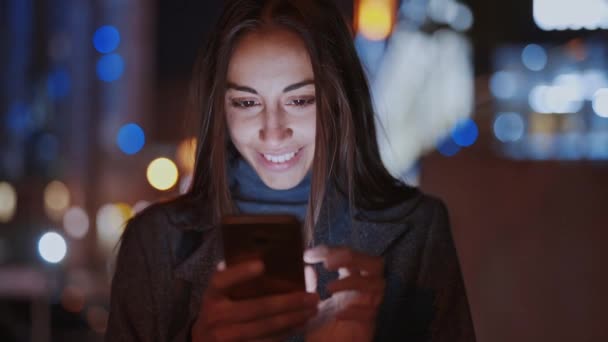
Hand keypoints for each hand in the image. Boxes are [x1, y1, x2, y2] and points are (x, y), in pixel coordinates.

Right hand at [192, 260, 319, 341]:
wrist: (203, 341)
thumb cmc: (220, 308)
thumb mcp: (220, 294)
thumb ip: (237, 280)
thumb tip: (273, 261)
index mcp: (212, 294)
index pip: (222, 280)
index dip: (240, 273)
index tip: (262, 265)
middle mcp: (215, 315)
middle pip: (255, 307)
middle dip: (288, 302)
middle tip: (312, 296)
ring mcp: (224, 336)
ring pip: (265, 327)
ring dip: (292, 318)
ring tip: (311, 310)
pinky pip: (266, 341)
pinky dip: (285, 333)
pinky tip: (300, 324)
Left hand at [303, 246, 384, 341]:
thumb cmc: (324, 330)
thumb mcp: (313, 304)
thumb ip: (311, 285)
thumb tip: (308, 267)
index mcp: (352, 280)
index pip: (350, 255)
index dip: (331, 250)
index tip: (307, 255)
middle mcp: (365, 290)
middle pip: (374, 264)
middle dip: (352, 258)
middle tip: (327, 263)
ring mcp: (371, 306)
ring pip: (375, 285)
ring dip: (352, 283)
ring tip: (329, 288)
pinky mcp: (371, 324)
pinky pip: (371, 313)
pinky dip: (356, 311)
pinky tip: (338, 315)